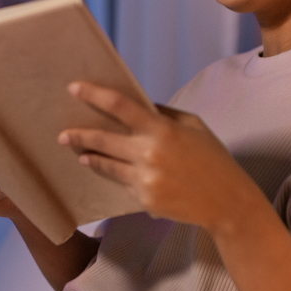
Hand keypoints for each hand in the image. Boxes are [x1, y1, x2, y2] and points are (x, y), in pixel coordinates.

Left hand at [57, 82, 260, 232]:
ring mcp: (145, 180)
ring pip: (106, 166)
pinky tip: (127, 176)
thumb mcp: (193, 126)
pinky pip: (125, 185)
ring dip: (91, 158)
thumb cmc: (212, 158)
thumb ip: (162, 114)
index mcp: (162, 130)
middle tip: (63, 134)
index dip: (94, 95)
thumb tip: (136, 104)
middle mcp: (149, 154)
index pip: (120, 106)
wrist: (227, 201)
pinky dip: (124, 179)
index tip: (74, 88)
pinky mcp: (144, 201)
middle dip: (79, 136)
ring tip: (82, 155)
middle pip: (102, 140)